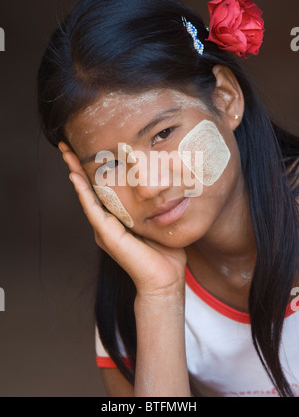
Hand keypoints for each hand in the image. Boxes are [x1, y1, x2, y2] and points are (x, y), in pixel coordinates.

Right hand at [58, 142, 186, 297]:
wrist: (165, 279)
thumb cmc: (165, 253)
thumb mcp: (160, 221)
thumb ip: (155, 204)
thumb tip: (166, 180)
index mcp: (117, 218)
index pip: (102, 189)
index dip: (93, 169)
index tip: (88, 148)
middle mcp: (107, 222)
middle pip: (89, 189)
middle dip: (78, 166)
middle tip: (66, 145)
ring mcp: (104, 229)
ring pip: (86, 195)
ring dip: (75, 173)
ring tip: (66, 154)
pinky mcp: (107, 235)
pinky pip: (92, 209)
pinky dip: (83, 192)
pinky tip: (76, 177)